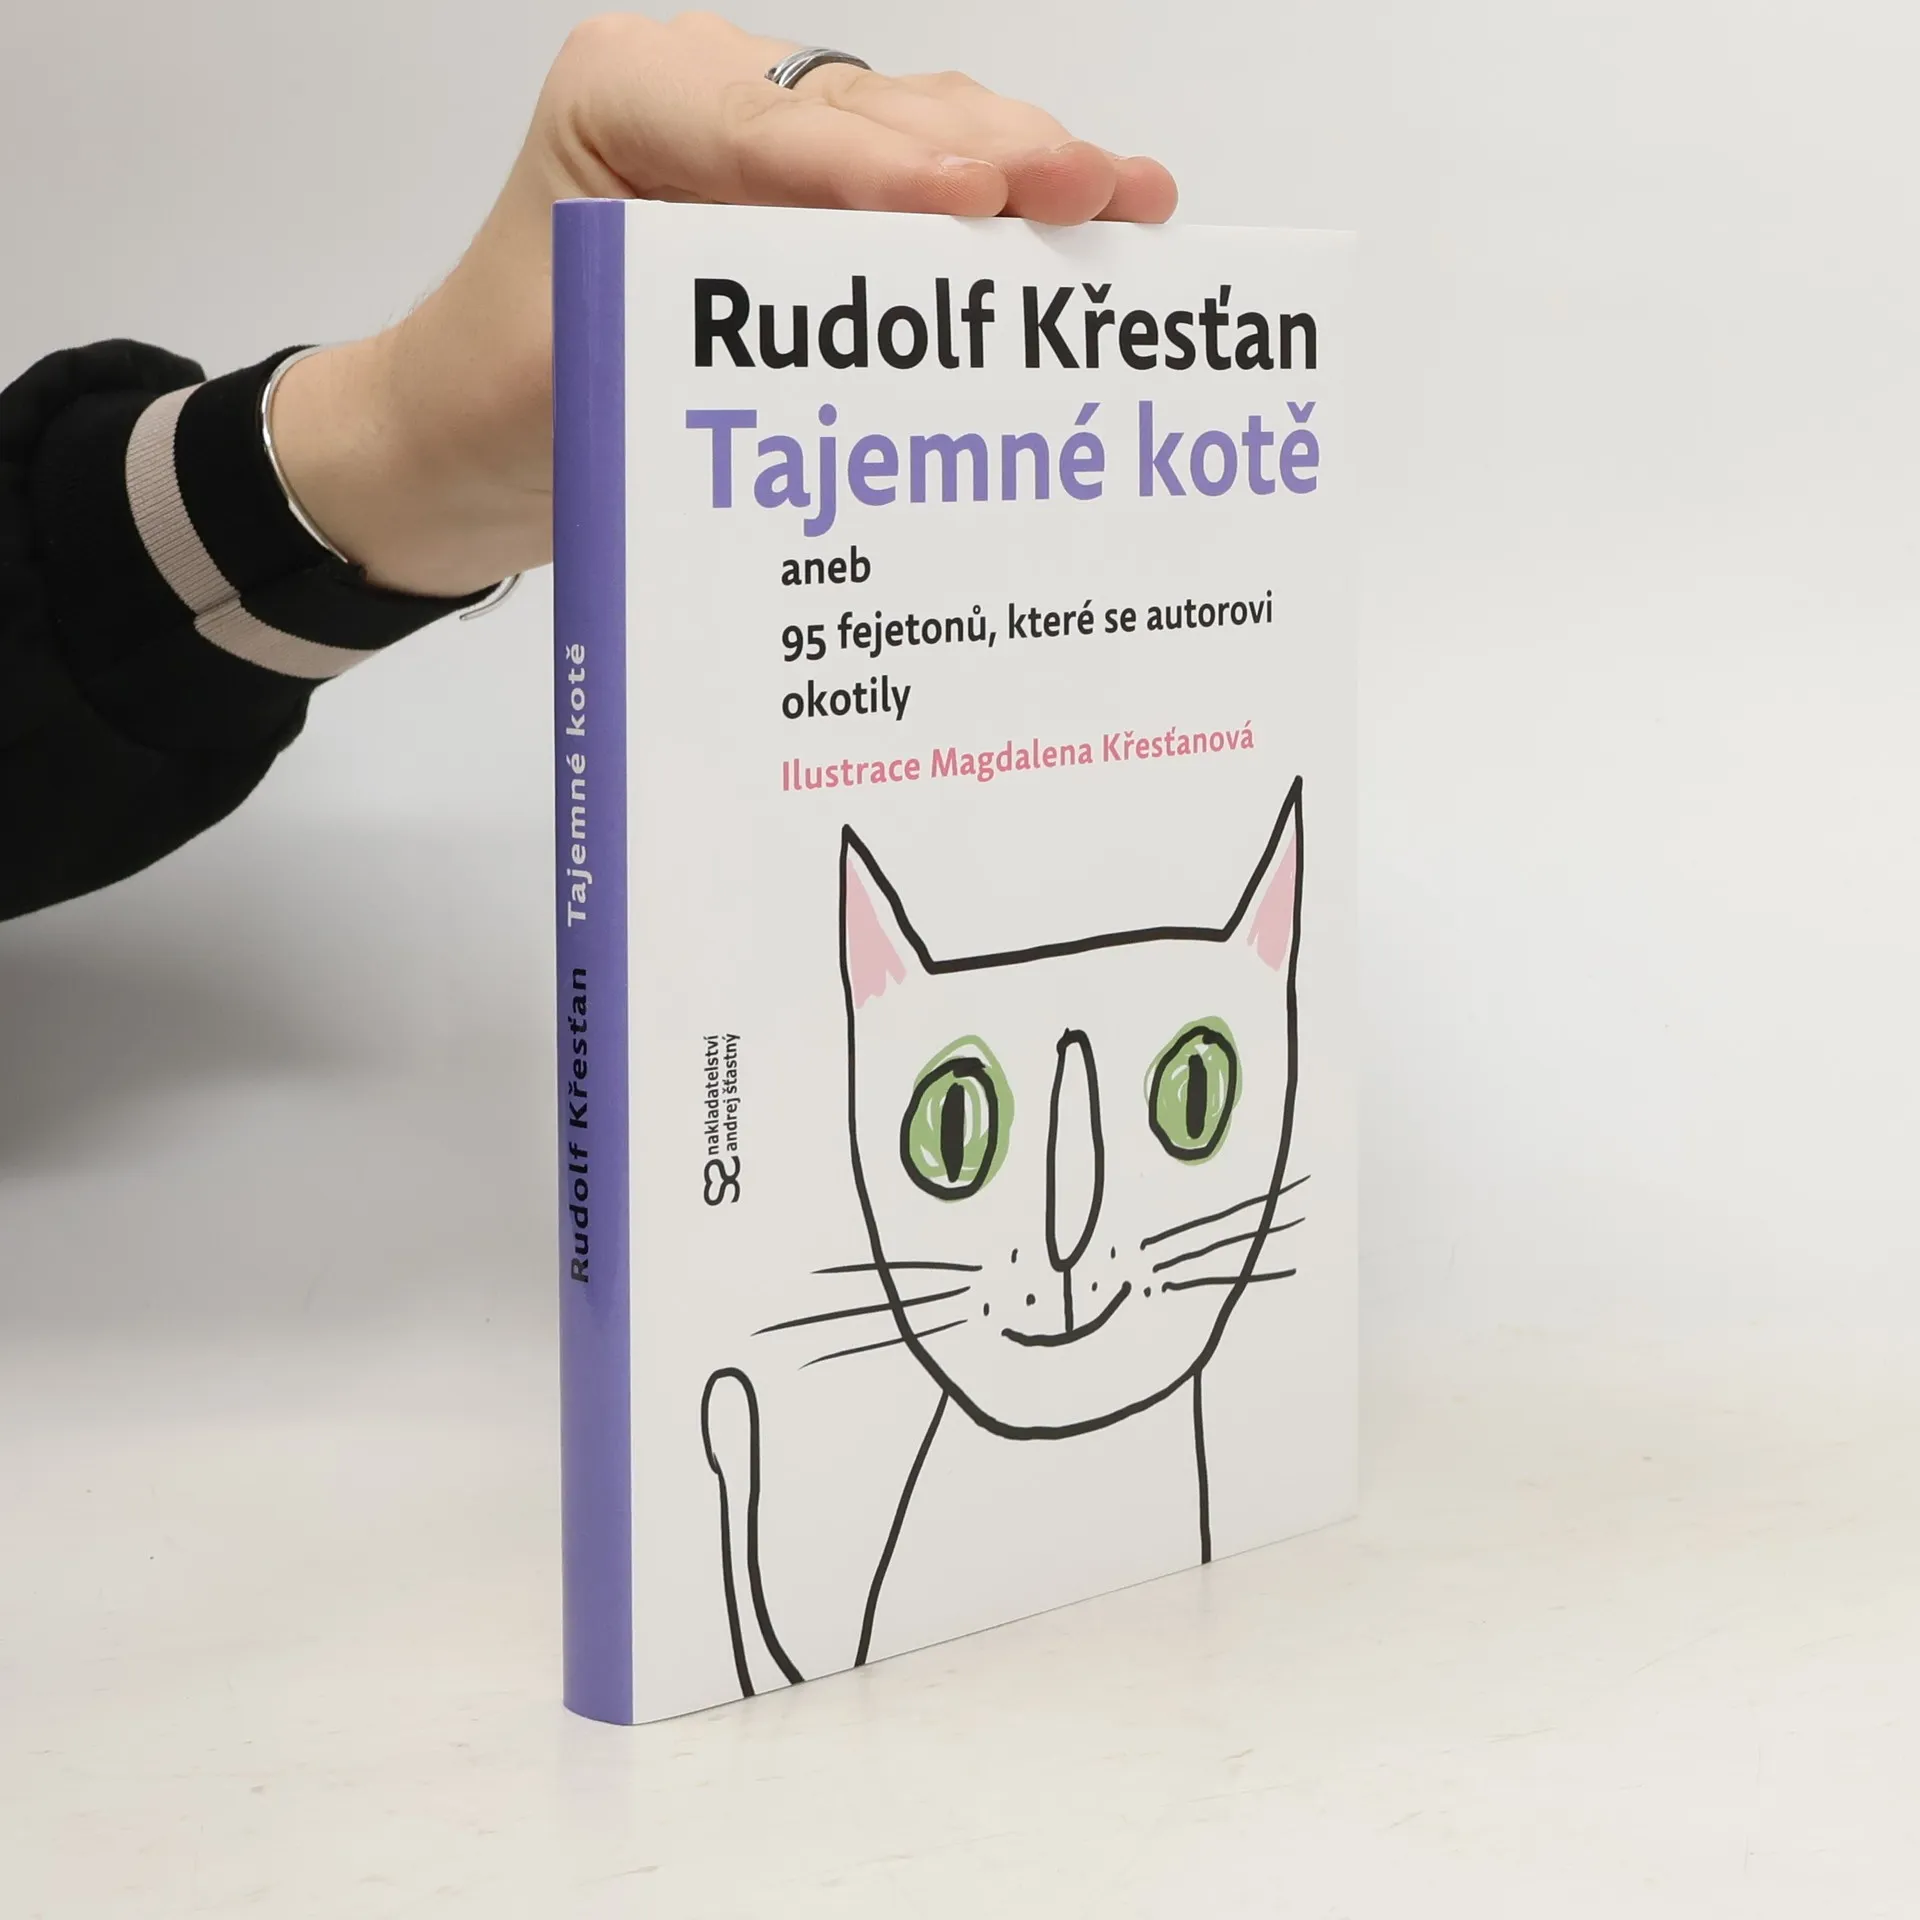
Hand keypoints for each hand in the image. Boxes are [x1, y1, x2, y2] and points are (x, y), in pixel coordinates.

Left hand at [271, 13, 1178, 598]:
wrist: (466, 444)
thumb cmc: (505, 399)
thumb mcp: (590, 366)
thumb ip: (712, 325)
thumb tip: (867, 337)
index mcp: (628, 96)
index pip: (774, 128)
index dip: (883, 166)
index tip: (975, 205)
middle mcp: (706, 96)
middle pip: (875, 111)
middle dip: (993, 154)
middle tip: (1097, 193)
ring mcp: (765, 143)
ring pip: (915, 134)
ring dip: (1022, 169)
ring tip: (1126, 200)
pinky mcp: (802, 204)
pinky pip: (910, 188)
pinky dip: (997, 210)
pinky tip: (1086, 215)